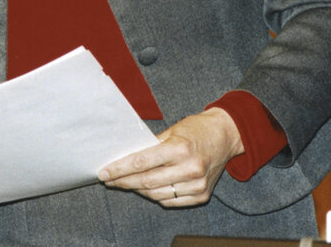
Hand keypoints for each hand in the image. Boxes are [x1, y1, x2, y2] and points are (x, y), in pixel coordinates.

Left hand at [97, 108, 242, 206]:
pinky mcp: (202, 195)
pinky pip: (171, 201)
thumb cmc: (195, 130)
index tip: (104, 172)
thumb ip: (150, 145)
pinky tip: (145, 189)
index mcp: (180, 149)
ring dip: (137, 190)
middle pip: (147, 181)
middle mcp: (190, 168)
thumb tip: (125, 158)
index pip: (141, 162)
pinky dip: (155, 196)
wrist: (225, 136)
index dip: (119, 169)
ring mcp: (198, 184)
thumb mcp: (172, 131)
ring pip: (157, 194)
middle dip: (123, 181)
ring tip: (124, 183)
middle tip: (108, 180)